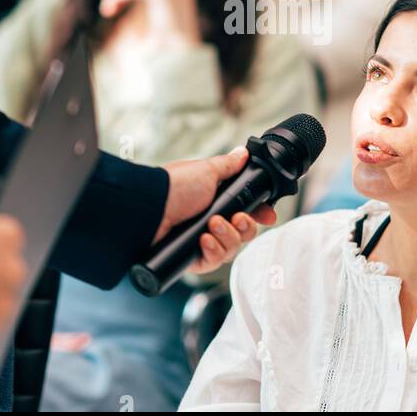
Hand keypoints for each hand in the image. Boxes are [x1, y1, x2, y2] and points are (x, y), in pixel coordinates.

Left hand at [160, 147, 277, 274]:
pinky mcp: (192, 259)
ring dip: (227, 236)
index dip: (258, 215)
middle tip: (236, 218)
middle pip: (243, 233)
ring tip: (212, 225)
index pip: (245, 212)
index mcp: (215, 201)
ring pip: (231, 249)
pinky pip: (214, 262)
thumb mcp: (206, 171)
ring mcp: (201, 241)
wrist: (149, 208)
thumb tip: (243, 153)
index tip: (267, 216)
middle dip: (244, 227)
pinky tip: (204, 240)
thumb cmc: (173, 186)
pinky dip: (213, 251)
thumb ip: (228, 166)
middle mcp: (210, 222)